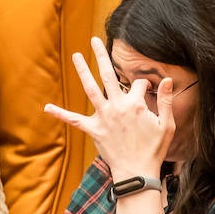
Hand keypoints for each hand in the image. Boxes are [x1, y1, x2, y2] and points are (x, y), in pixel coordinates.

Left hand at [44, 36, 172, 179]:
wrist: (137, 173)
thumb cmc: (154, 150)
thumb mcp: (168, 125)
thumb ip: (166, 101)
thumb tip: (167, 80)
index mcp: (136, 104)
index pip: (139, 84)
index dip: (146, 87)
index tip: (149, 94)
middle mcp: (117, 106)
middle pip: (109, 75)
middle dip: (101, 56)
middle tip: (94, 40)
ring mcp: (103, 117)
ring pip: (91, 89)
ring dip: (82, 71)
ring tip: (76, 56)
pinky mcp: (94, 130)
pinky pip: (74, 120)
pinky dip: (61, 114)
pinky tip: (47, 108)